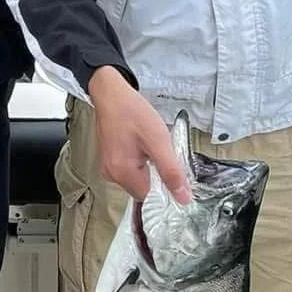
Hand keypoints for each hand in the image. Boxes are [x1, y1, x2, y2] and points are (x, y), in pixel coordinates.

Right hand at [89, 66, 191, 204]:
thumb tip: (183, 197)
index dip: (164, 185)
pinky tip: (140, 142)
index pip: (151, 197)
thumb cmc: (132, 112)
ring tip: (146, 143)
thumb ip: (171, 172)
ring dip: (148, 166)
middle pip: (144, 189)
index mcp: (122, 172)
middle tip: (156, 149)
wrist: (111, 93)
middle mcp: (111, 174)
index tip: (168, 166)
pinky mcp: (109, 160)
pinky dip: (140, 160)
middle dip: (155, 172)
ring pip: (138, 178)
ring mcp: (108, 167)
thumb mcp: (159, 141)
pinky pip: (130, 169)